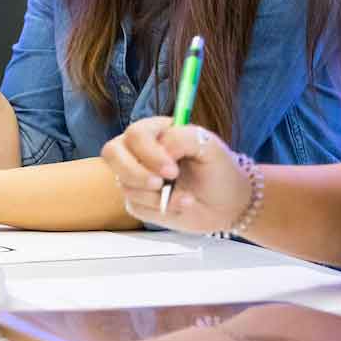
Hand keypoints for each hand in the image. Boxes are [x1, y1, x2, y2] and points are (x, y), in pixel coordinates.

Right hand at [101, 121, 248, 232]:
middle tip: (161, 184)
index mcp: (155, 131)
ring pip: (124, 183)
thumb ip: (181, 137)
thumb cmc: (218, 169)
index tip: (173, 170)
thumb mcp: (208, 145)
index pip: (135, 134)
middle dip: (136, 172)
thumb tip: (160, 149)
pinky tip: (179, 205)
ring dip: (156, 196)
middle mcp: (139, 151)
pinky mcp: (138, 200)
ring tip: (185, 198)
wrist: (228, 203)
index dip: (149, 153)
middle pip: (112, 153)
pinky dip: (159, 208)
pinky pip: (134, 205)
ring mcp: (136, 176)